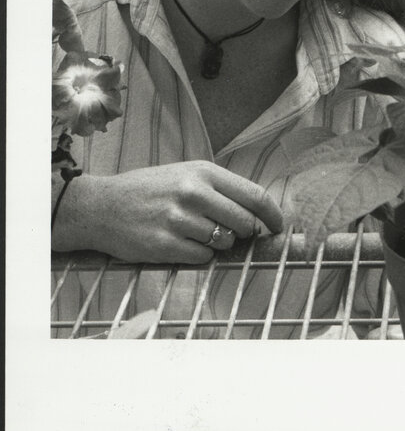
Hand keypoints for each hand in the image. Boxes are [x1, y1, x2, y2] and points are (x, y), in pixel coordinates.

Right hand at [52, 160, 283, 263]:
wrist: (100, 206)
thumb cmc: (150, 190)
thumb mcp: (186, 174)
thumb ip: (221, 190)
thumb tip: (258, 213)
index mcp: (203, 172)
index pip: (254, 195)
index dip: (272, 214)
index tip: (278, 226)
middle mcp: (193, 193)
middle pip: (244, 222)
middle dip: (243, 232)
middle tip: (230, 231)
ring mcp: (178, 220)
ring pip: (223, 241)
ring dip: (217, 243)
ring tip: (194, 231)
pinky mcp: (163, 245)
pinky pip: (202, 258)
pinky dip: (198, 255)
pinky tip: (180, 243)